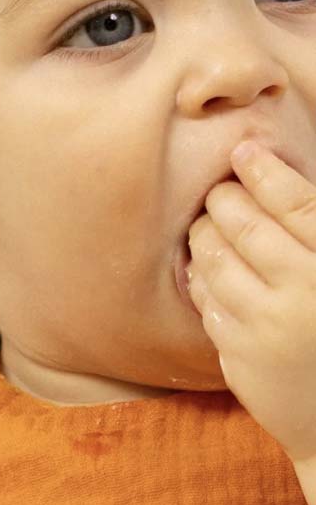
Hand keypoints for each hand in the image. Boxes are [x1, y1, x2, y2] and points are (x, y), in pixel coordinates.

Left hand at [187, 140, 315, 463]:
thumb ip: (315, 237)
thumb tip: (284, 186)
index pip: (299, 204)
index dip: (266, 172)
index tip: (244, 151)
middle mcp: (305, 294)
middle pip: (248, 227)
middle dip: (224, 200)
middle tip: (217, 189)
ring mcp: (267, 326)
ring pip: (217, 262)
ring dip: (203, 235)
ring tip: (204, 223)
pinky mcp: (237, 354)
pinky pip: (207, 301)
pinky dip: (200, 277)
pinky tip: (200, 265)